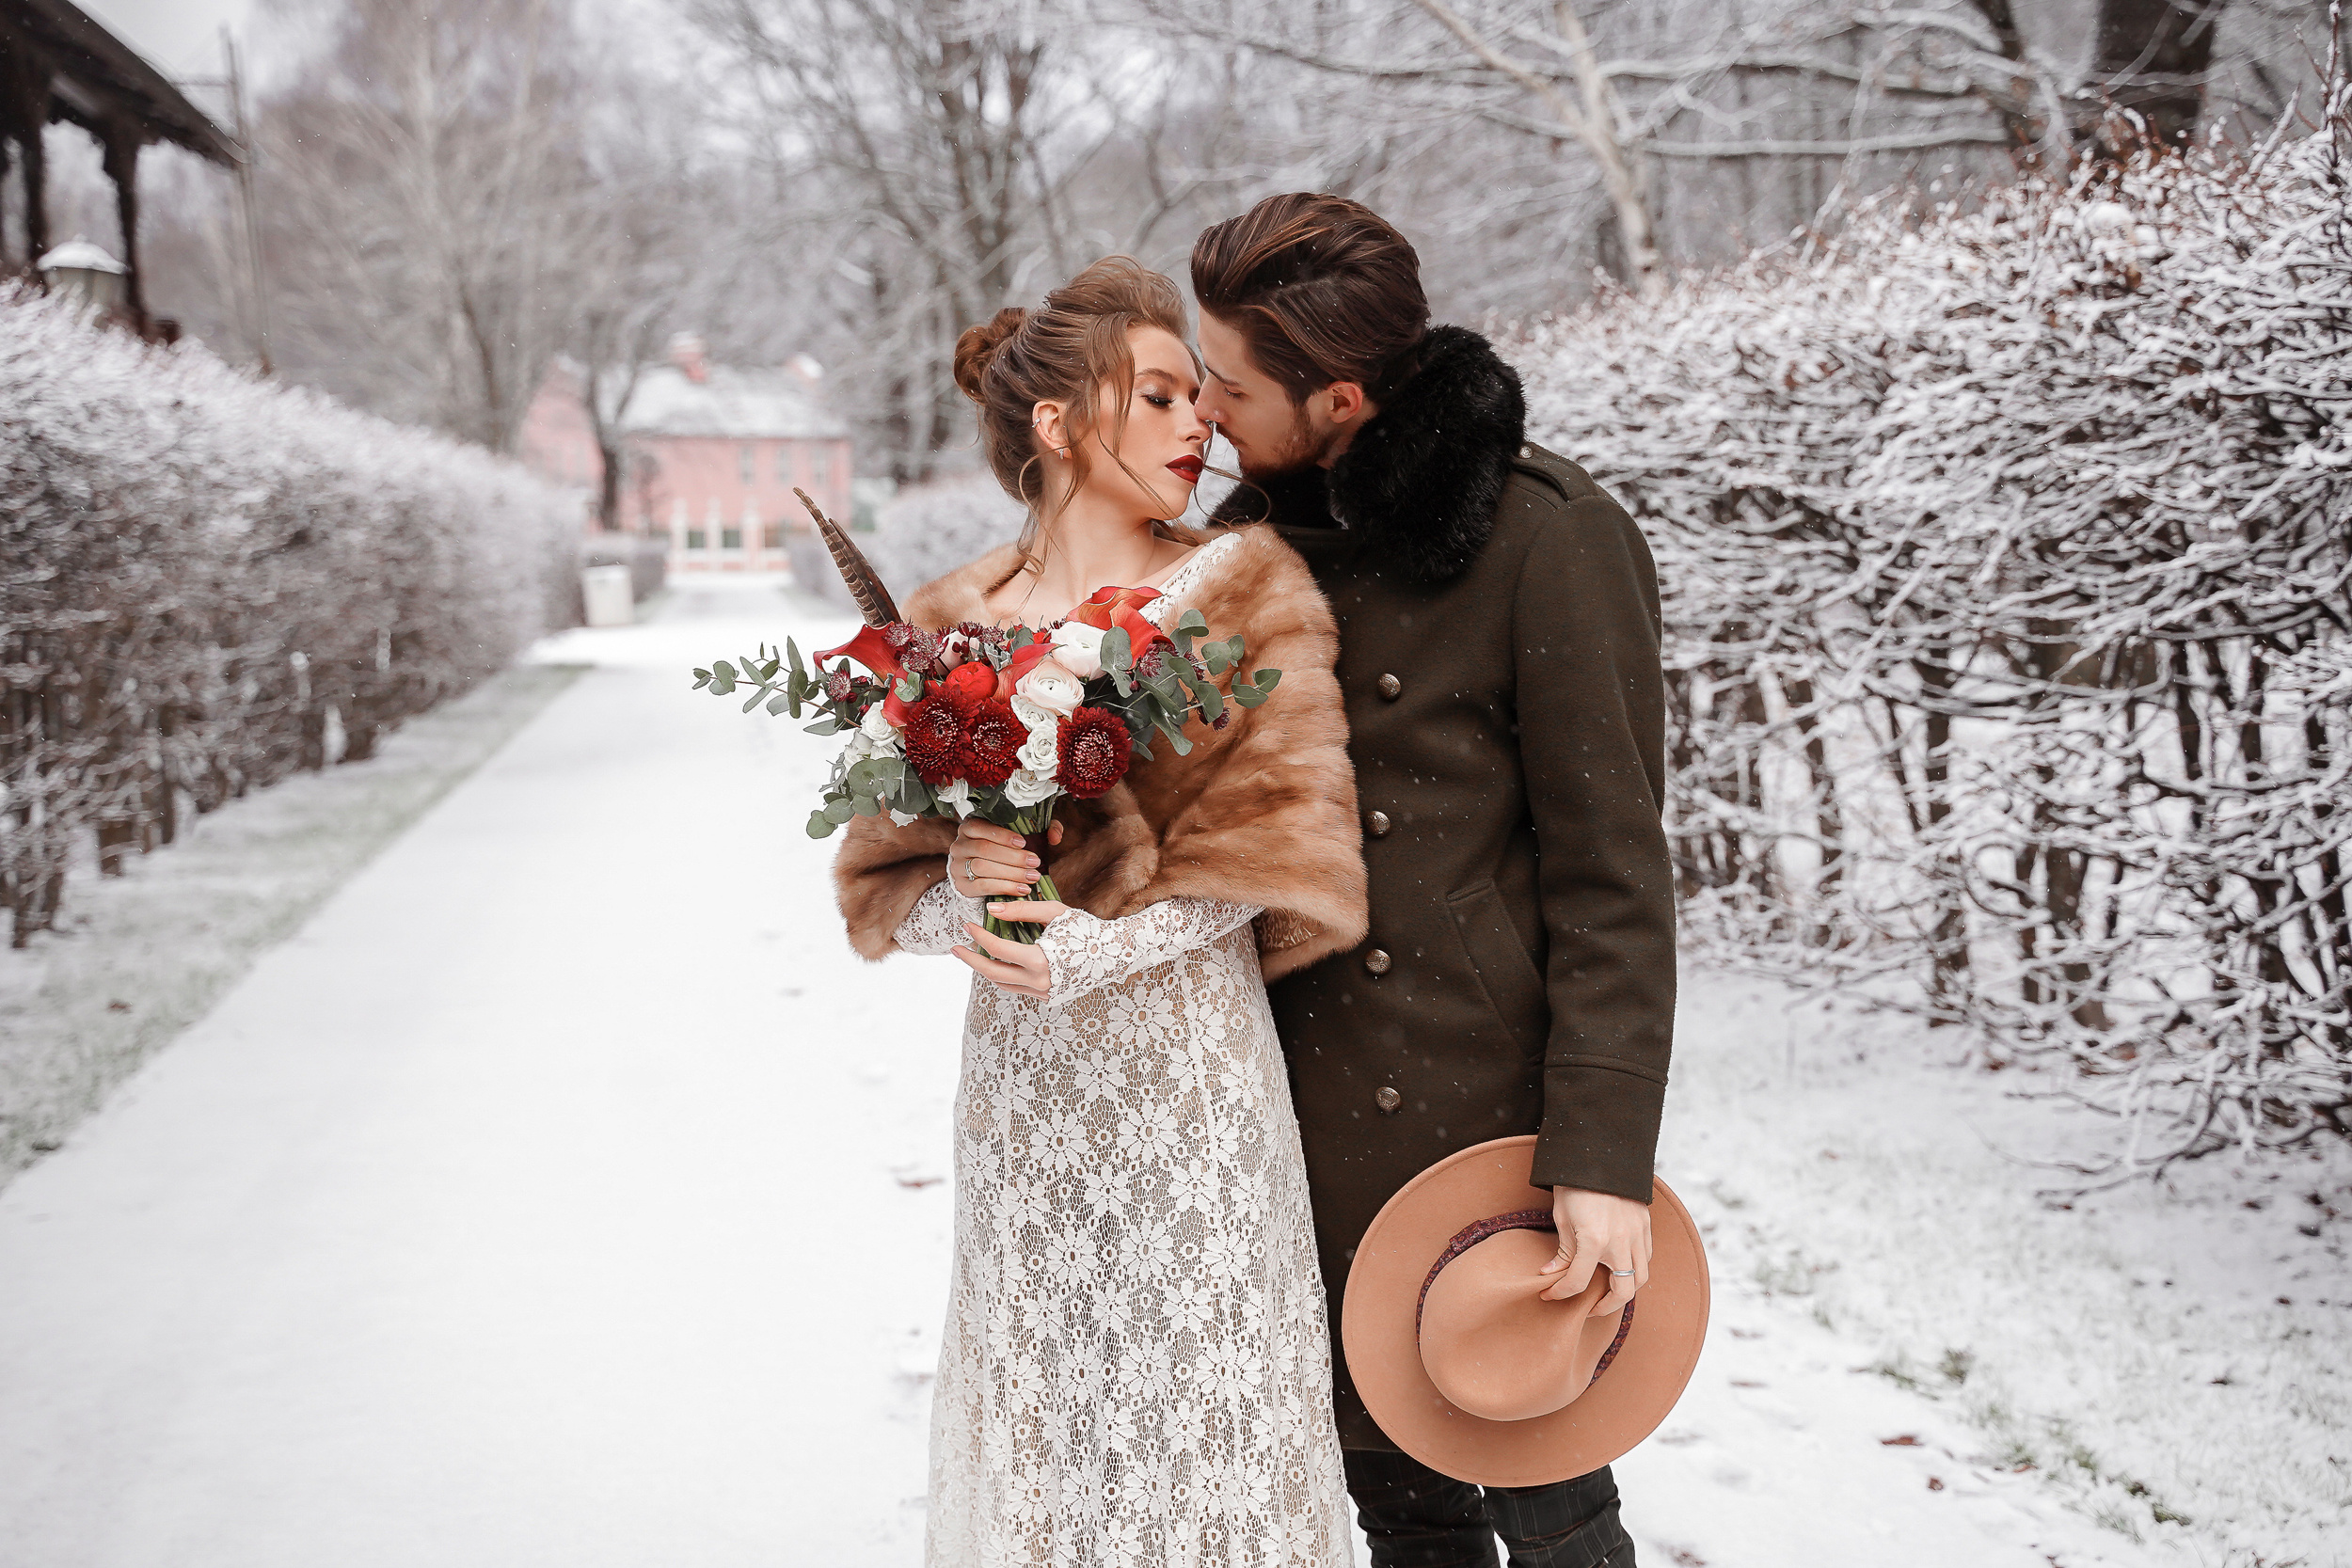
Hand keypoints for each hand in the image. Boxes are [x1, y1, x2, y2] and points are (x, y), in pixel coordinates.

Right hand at [945, 817, 1061, 899]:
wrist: (984, 875)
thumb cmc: (1004, 851)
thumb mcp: (1020, 836)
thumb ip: (1041, 830)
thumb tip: (1055, 835)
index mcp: (970, 827)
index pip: (981, 826)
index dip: (1002, 834)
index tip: (1023, 842)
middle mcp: (960, 845)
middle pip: (984, 849)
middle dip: (1012, 857)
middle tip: (1035, 863)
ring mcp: (957, 866)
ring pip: (982, 868)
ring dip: (1010, 874)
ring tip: (1032, 877)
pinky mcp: (962, 885)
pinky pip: (982, 886)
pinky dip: (1004, 888)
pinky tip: (1022, 890)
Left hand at [952, 903, 1073, 996]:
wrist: (1113, 954)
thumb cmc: (1085, 929)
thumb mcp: (1054, 913)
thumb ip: (1020, 912)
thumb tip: (990, 911)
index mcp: (1039, 961)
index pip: (997, 949)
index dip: (978, 936)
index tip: (966, 924)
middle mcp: (1039, 982)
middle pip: (993, 973)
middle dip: (971, 960)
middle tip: (955, 948)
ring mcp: (1043, 994)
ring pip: (1003, 984)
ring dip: (986, 969)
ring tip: (975, 954)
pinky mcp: (1047, 997)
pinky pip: (1018, 987)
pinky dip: (1005, 974)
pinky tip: (999, 962)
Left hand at [1539, 1186, 1652, 1315]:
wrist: (1601, 1155)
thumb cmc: (1576, 1185)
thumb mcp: (1562, 1217)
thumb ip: (1563, 1251)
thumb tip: (1551, 1274)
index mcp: (1594, 1241)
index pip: (1577, 1282)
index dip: (1560, 1293)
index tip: (1549, 1294)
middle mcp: (1620, 1242)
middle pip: (1622, 1292)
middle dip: (1605, 1307)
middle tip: (1588, 1309)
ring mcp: (1637, 1235)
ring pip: (1641, 1278)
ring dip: (1625, 1291)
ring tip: (1608, 1294)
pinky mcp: (1645, 1226)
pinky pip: (1646, 1258)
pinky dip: (1636, 1270)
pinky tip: (1621, 1269)